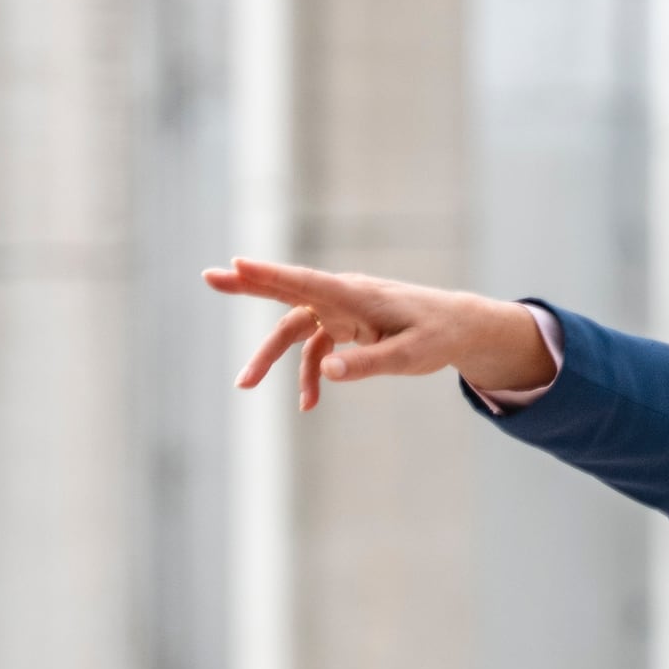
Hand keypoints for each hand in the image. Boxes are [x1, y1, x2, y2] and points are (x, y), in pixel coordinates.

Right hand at [204, 257, 558, 409]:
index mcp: (356, 295)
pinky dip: (308, 374)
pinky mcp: (345, 325)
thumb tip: (327, 371)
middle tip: (209, 277)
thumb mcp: (410, 356)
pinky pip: (316, 348)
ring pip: (295, 329)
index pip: (306, 283)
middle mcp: (343, 297)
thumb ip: (368, 363)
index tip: (237, 264)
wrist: (459, 328)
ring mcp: (341, 310)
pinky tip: (308, 404)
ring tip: (245, 386)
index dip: (270, 274)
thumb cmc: (437, 336)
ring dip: (271, 357)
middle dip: (248, 285)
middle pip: (287, 291)